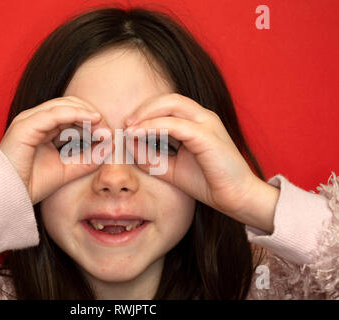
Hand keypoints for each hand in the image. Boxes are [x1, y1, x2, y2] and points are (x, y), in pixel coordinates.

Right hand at [0, 96, 102, 204]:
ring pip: (65, 106)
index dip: (92, 122)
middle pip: (71, 106)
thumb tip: (109, 147)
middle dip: (92, 117)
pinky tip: (93, 119)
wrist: (7, 195)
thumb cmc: (31, 183)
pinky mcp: (26, 125)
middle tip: (109, 131)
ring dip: (88, 114)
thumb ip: (87, 159)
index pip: (73, 115)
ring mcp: (30, 119)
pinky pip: (55, 113)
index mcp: (44, 128)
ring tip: (103, 127)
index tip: (109, 135)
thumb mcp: (67, 170)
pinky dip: (77, 114)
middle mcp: (36, 120)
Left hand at [124, 93, 277, 230]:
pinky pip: (175, 125)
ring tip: (129, 127)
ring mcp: (207, 124)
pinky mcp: (207, 136)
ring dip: (146, 113)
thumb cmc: (207, 183)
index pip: (168, 105)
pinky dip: (154, 126)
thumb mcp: (171, 168)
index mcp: (197, 122)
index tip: (127, 126)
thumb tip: (128, 145)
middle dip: (143, 108)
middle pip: (168, 99)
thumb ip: (150, 157)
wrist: (236, 199)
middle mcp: (203, 117)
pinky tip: (138, 134)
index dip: (145, 112)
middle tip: (125, 123)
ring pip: (172, 105)